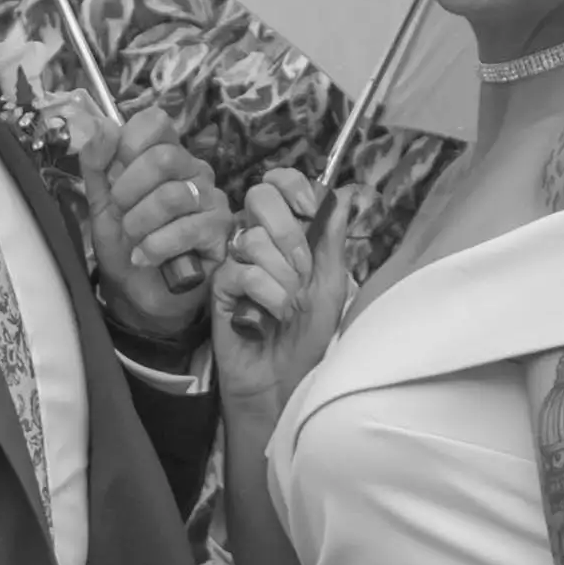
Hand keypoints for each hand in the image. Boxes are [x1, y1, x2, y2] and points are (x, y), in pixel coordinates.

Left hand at [82, 103, 226, 344]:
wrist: (137, 292)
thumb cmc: (124, 242)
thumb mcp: (99, 202)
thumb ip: (96, 163)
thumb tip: (99, 125)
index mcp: (166, 153)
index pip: (156, 122)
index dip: (129, 144)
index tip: (114, 174)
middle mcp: (194, 170)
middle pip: (164, 157)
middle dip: (129, 190)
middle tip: (120, 213)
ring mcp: (212, 200)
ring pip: (174, 196)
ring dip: (140, 223)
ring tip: (132, 241)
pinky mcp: (220, 232)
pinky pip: (188, 230)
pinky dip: (156, 247)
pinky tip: (144, 258)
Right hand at [213, 165, 349, 416]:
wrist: (283, 381)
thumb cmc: (308, 337)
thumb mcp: (331, 287)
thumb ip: (333, 241)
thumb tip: (343, 193)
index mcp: (287, 232)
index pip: (283, 183)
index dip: (294, 188)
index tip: (310, 209)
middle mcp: (258, 240)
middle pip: (260, 197)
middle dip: (289, 233)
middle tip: (303, 271)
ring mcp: (236, 260)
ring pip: (254, 240)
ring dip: (283, 278)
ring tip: (288, 307)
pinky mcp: (220, 286)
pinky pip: (243, 272)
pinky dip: (267, 296)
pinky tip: (269, 316)